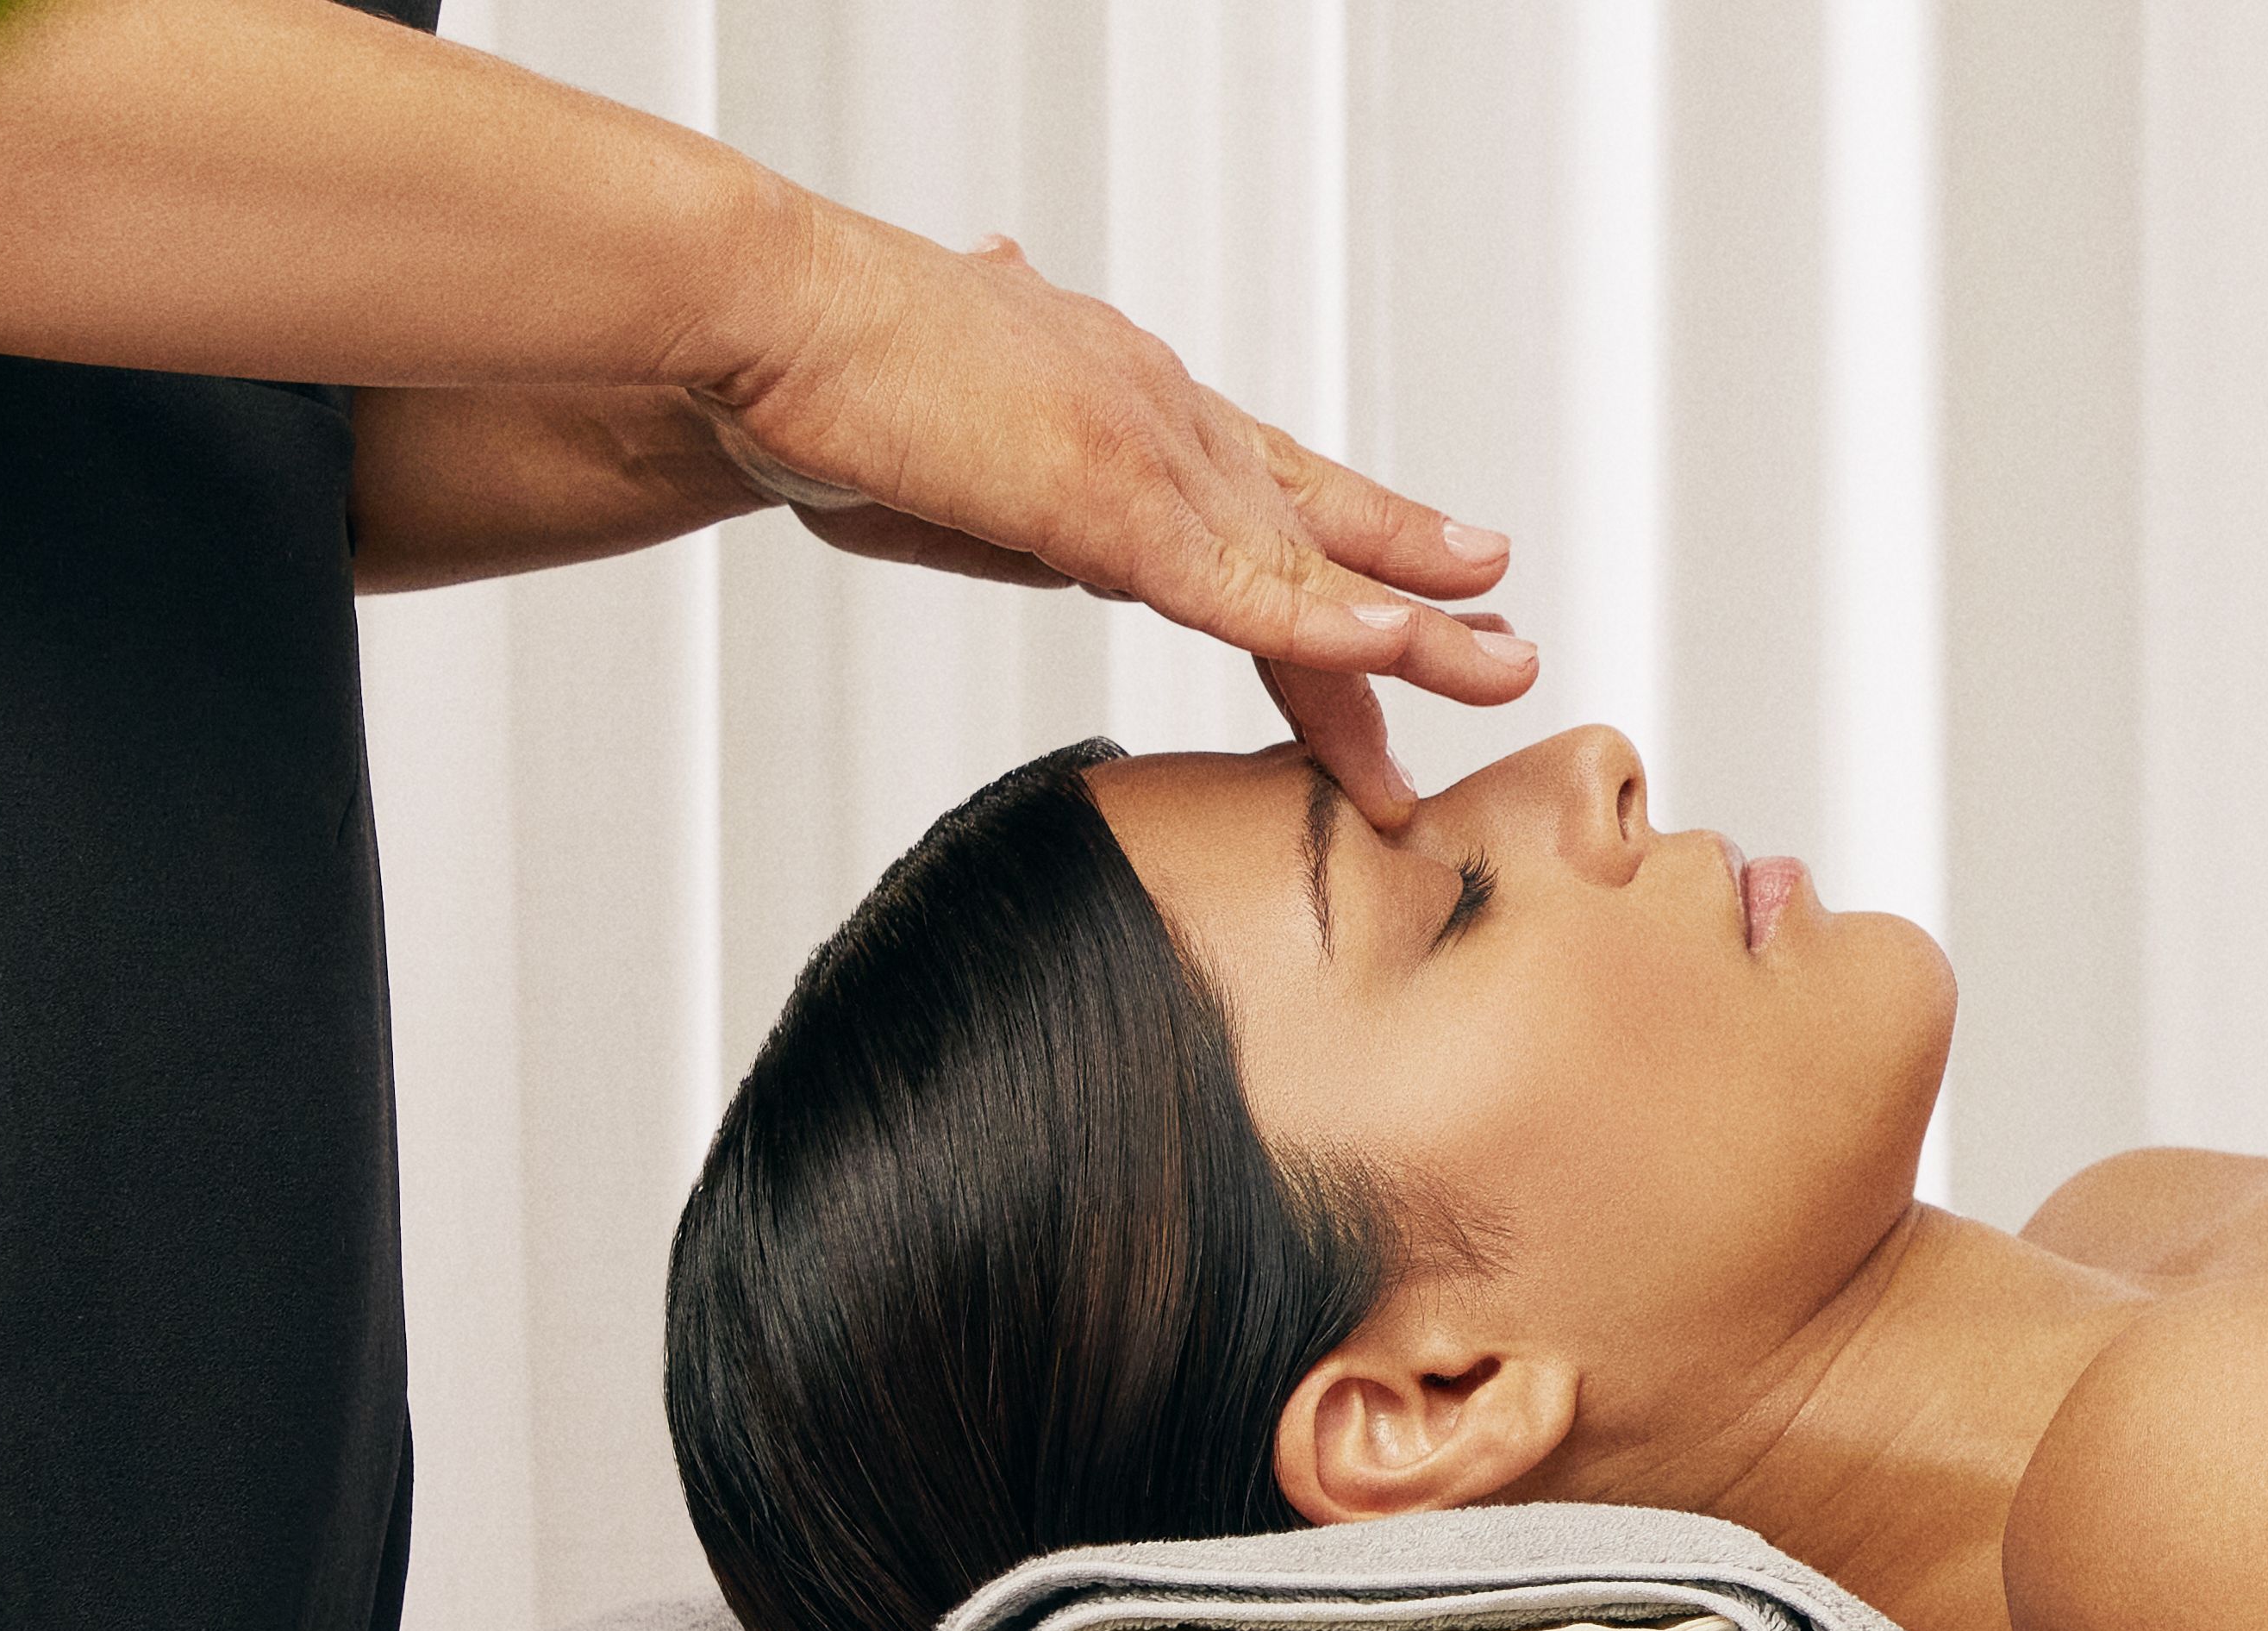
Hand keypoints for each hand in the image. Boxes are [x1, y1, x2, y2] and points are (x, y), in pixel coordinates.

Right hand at [690, 216, 1517, 824]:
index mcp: (1125, 402)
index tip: (1431, 572)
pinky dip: (1325, 626)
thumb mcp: (944, 434)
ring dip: (1406, 632)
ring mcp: (1144, 455)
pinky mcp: (1107, 502)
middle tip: (1500, 643)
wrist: (766, 325)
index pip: (1265, 486)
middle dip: (1409, 597)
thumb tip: (1018, 363)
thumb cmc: (828, 382)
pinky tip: (1397, 651)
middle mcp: (1160, 417)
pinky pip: (1238, 586)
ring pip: (1302, 567)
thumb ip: (1005, 437)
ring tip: (1497, 669)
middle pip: (1309, 530)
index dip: (1354, 537)